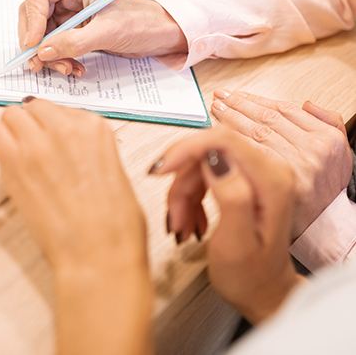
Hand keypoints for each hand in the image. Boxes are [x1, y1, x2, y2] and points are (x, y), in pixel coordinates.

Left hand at [0, 98, 146, 272]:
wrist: (98, 254)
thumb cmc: (115, 223)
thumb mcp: (114, 172)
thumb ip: (90, 150)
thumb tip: (71, 150)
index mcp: (94, 128)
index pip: (62, 110)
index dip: (52, 124)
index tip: (48, 136)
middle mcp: (65, 127)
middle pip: (35, 107)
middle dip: (30, 122)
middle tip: (27, 141)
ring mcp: (37, 143)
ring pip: (11, 114)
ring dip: (9, 126)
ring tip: (7, 142)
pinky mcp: (14, 161)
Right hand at [18, 0, 186, 75]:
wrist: (162, 35)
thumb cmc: (142, 23)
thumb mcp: (109, 32)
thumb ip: (74, 41)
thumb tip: (42, 51)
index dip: (31, 17)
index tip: (33, 43)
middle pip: (33, 14)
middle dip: (36, 41)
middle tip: (41, 63)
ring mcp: (70, 14)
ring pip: (41, 34)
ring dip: (48, 55)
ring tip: (66, 68)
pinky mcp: (74, 31)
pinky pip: (54, 46)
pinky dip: (59, 60)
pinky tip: (74, 68)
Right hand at [154, 127, 303, 323]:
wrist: (262, 292)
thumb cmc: (250, 275)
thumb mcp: (236, 243)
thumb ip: (231, 197)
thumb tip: (214, 157)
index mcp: (271, 179)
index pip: (222, 140)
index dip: (186, 149)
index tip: (159, 171)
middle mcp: (267, 167)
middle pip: (207, 151)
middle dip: (181, 181)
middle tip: (174, 217)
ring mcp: (255, 170)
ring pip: (200, 162)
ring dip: (182, 193)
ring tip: (181, 225)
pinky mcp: (243, 175)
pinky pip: (203, 171)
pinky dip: (189, 195)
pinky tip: (190, 219)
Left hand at [211, 91, 352, 237]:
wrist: (320, 231)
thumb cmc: (324, 190)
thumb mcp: (340, 154)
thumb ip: (328, 124)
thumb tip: (307, 104)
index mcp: (326, 139)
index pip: (283, 110)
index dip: (256, 100)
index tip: (236, 95)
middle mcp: (311, 151)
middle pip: (265, 119)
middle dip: (238, 105)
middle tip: (219, 98)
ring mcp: (292, 167)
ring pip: (254, 133)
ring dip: (230, 118)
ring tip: (216, 109)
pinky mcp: (274, 183)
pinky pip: (246, 154)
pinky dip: (229, 141)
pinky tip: (217, 134)